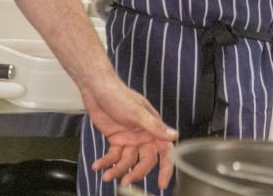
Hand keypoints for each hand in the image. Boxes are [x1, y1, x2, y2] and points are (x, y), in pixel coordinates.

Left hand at [83, 73, 176, 187]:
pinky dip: (105, 162)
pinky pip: (113, 157)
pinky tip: (97, 165)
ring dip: (117, 170)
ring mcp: (129, 139)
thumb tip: (174, 135)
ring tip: (106, 175)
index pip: (165, 150)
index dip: (166, 167)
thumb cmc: (120, 96)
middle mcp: (142, 136)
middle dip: (136, 172)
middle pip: (145, 161)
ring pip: (127, 162)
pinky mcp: (115, 140)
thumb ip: (155, 127)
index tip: (162, 184)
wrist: (97, 89)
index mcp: (152, 128)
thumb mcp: (137, 112)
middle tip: (126, 181)